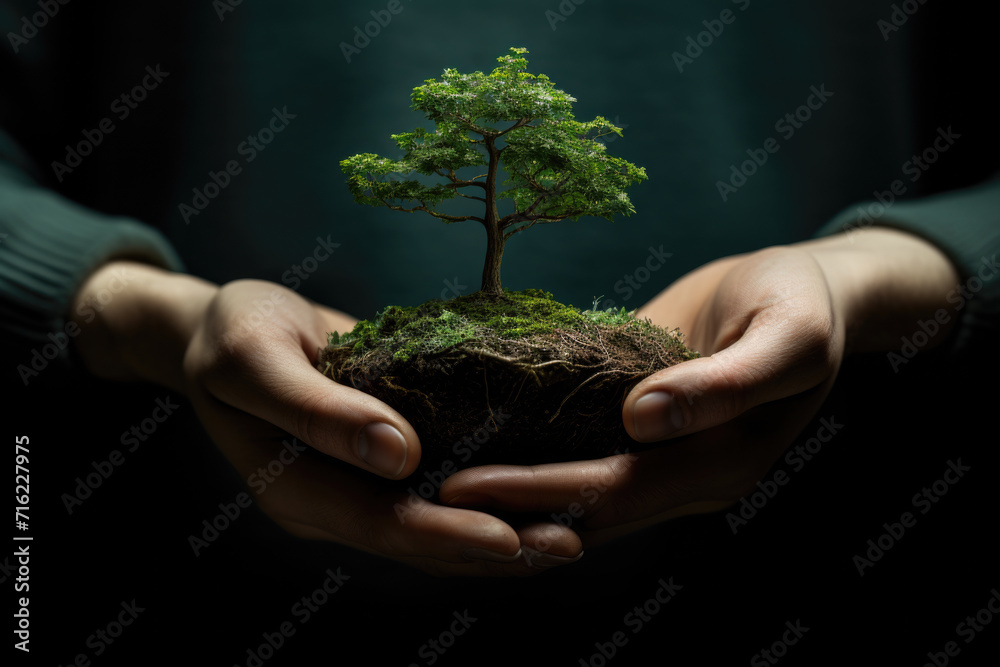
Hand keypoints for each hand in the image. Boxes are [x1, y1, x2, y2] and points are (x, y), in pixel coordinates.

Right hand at [72, 262, 581, 575]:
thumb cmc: (232, 332)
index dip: (447, 533)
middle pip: (423, 538)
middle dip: (495, 544)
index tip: (511, 539)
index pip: (381, 524)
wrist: (232, 324)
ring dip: (504, 527)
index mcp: (298, 491)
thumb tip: (399, 456)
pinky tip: (541, 485)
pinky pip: (441, 485)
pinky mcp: (385, 460)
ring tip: (573, 528)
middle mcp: (336, 501)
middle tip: (571, 543)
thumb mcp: (256, 360)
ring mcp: (360, 485)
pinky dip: (488, 492)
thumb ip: (318, 410)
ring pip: (439, 520)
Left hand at [439, 228, 960, 547]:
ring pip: (575, 493)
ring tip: (431, 489)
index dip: (535, 493)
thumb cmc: (803, 302)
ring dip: (509, 496)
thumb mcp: (787, 334)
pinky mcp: (639, 430)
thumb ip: (725, 384)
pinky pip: (580, 454)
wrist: (805, 290)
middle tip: (419, 499)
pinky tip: (475, 446)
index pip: (611, 492)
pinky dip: (530, 458)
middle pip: (581, 508)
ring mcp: (660, 458)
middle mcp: (682, 476)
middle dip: (504, 506)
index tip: (459, 488)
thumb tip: (642, 421)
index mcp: (719, 465)